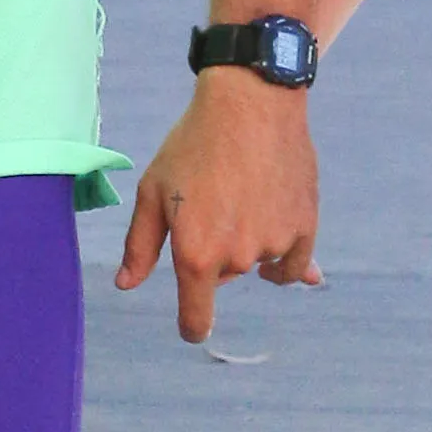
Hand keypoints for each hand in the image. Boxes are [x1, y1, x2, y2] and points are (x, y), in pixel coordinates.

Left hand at [115, 73, 322, 344]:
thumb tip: (127, 285)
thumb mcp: (154, 191)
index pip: (196, 317)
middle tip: (210, 203)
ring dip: (247, 241)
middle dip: (214, 251)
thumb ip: (140, 245)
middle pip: (223, 276)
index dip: (192, 327)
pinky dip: (285, 258)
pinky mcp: (304, 227)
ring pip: (255, 261)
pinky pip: (293, 262)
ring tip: (242, 193)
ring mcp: (274, 243)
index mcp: (195, 254)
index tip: (192, 329)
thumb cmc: (193, 144)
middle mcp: (237, 257)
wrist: (251, 102)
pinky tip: (279, 249)